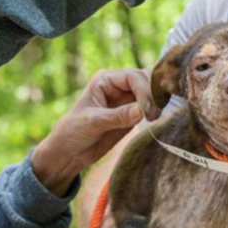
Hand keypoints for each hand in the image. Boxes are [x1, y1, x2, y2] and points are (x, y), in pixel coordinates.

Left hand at [33, 69, 160, 195]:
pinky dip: (156, 111)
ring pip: (151, 92)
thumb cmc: (73, 132)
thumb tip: (142, 111)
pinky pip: (150, 107)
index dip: (144, 90)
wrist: (70, 151)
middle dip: (152, 95)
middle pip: (145, 80)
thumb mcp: (93, 123)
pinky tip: (155, 121)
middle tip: (153, 116)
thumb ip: (117, 116)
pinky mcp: (133, 113)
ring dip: (157, 102)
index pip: (132, 77)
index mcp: (105, 80)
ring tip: (154, 119)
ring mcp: (127, 99)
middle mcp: (118, 86)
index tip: (146, 111)